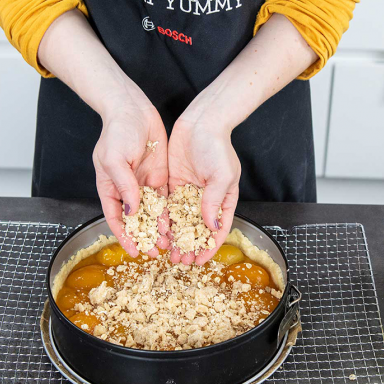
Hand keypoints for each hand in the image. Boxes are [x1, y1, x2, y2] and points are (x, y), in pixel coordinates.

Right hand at [93, 87, 169, 257]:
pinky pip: (164, 200)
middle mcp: (127, 189)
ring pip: (152, 213)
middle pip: (135, 220)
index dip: (124, 236)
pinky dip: (169, 214)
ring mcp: (144, 184)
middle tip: (154, 253)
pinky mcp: (159, 177)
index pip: (115, 218)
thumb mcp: (115, 159)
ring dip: (158, 229)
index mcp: (110, 187)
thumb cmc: (117, 131)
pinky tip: (176, 226)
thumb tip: (131, 210)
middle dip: (144, 237)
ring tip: (168, 245)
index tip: (133, 251)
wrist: (132, 108)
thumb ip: (124, 186)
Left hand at [167, 104, 240, 265]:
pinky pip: (168, 207)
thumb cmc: (218, 146)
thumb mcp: (221, 176)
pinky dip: (165, 222)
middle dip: (190, 246)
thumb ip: (214, 202)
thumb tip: (209, 226)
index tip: (201, 260)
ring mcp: (189, 192)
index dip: (210, 246)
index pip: (217, 229)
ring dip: (177, 238)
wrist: (201, 122)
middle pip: (198, 229)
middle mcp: (206, 199)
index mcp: (223, 199)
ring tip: (169, 254)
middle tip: (181, 262)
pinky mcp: (174, 184)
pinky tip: (159, 234)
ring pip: (182, 222)